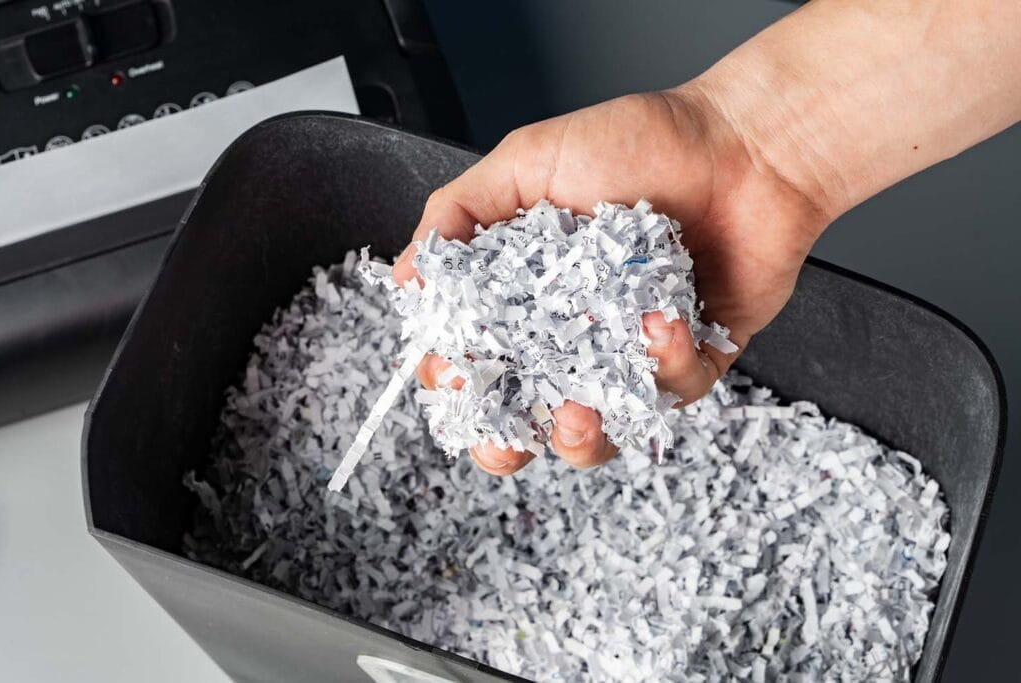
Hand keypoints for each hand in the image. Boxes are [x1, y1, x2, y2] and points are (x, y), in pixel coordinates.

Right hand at [393, 86, 830, 474]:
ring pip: (598, 431)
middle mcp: (575, 332)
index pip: (477, 357)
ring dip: (583, 436)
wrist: (742, 144)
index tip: (452, 378)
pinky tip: (660, 322)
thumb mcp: (529, 161)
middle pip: (527, 414)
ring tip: (581, 409)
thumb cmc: (639, 142)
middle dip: (508, 444)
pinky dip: (662, 367)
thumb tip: (408, 275)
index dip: (457, 381)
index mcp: (528, 294)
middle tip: (508, 441)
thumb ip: (459, 214)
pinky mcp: (691, 360)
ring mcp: (630, 353)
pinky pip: (669, 395)